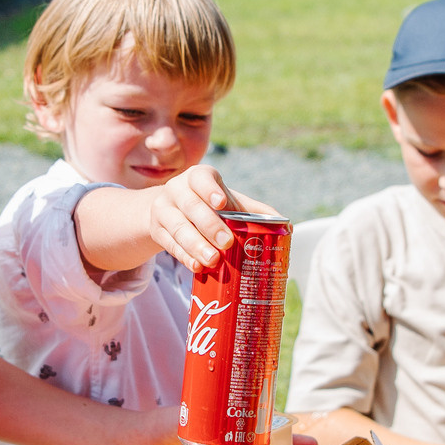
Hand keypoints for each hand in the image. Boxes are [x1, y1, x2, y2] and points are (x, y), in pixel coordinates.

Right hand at [147, 168, 277, 271]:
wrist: (168, 210)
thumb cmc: (207, 206)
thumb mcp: (228, 202)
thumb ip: (254, 212)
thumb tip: (287, 227)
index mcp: (198, 177)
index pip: (201, 178)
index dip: (210, 190)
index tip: (221, 203)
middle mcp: (177, 189)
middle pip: (191, 207)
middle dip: (209, 225)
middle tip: (226, 242)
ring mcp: (163, 210)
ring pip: (178, 228)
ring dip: (196, 245)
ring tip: (213, 260)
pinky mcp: (156, 230)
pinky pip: (170, 244)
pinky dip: (184, 257)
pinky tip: (197, 267)